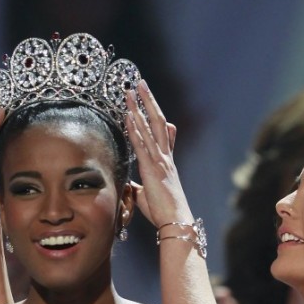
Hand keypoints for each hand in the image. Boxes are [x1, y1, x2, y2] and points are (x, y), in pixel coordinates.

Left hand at [125, 82, 191, 228]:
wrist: (175, 220)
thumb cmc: (163, 212)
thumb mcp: (148, 195)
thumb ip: (140, 186)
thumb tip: (130, 184)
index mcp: (166, 163)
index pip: (163, 134)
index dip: (156, 116)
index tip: (149, 103)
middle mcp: (165, 157)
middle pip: (158, 122)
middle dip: (149, 102)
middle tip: (140, 84)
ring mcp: (160, 161)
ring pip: (150, 127)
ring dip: (140, 108)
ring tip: (131, 91)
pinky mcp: (152, 168)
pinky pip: (142, 144)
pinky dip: (135, 129)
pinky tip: (128, 116)